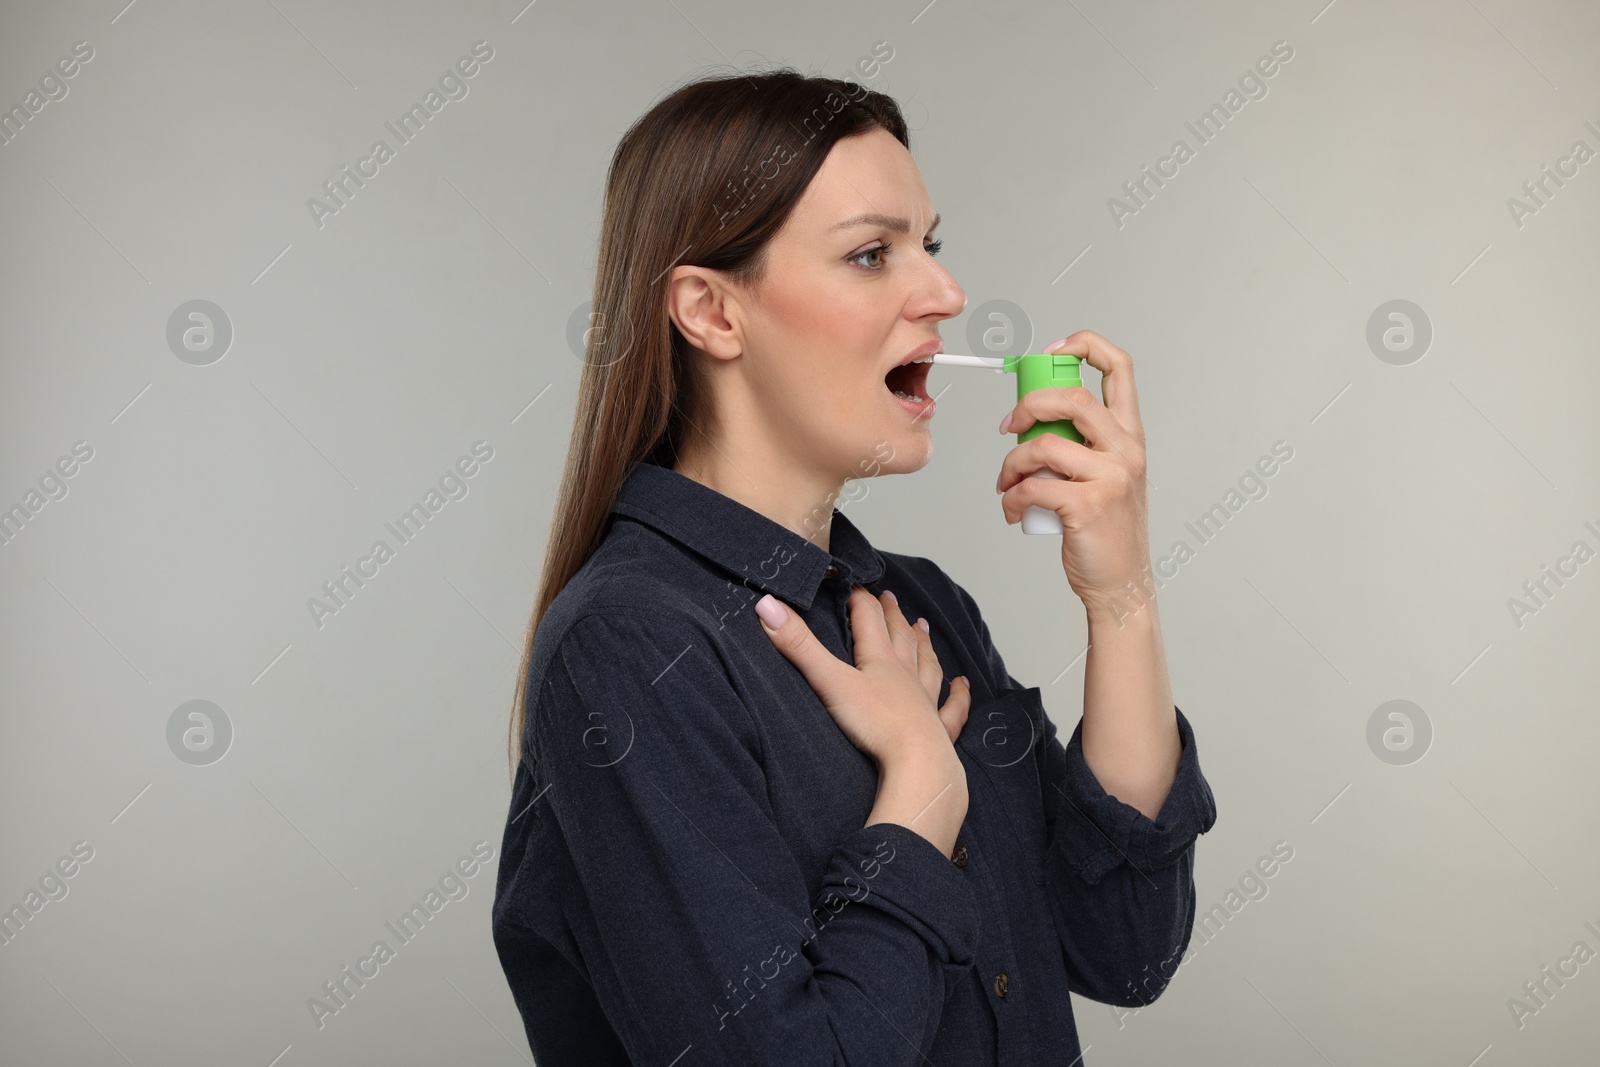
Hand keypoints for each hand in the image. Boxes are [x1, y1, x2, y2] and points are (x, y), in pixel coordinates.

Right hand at [754, 586, 971, 764]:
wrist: (917, 763)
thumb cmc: (875, 723)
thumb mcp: (829, 682)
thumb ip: (798, 646)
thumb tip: (766, 605)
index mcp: (880, 660)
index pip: (869, 619)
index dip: (860, 600)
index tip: (855, 586)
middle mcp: (905, 675)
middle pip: (899, 637)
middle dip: (892, 615)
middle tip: (890, 598)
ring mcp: (925, 701)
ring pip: (926, 664)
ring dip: (923, 644)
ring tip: (923, 627)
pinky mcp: (937, 730)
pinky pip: (951, 709)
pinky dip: (958, 695)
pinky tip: (964, 685)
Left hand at [995, 331, 1152, 611]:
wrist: (1121, 584)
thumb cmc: (1105, 530)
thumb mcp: (1107, 476)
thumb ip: (1082, 445)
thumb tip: (1030, 422)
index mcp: (1130, 436)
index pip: (1119, 367)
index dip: (1083, 345)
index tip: (1051, 352)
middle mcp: (1127, 450)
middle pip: (1071, 398)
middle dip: (1027, 405)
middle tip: (1008, 427)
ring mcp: (1111, 477)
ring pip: (1042, 444)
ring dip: (1011, 463)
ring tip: (1006, 484)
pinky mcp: (1087, 505)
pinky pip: (1031, 486)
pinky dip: (1010, 497)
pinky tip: (1012, 509)